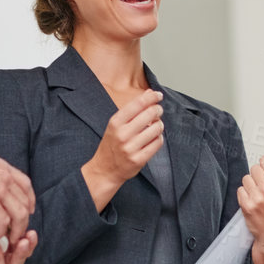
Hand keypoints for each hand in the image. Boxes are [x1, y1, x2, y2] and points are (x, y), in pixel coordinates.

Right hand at [0, 142, 35, 250]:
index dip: (30, 200)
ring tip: (10, 240)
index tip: (29, 209)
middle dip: (24, 220)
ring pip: (20, 215)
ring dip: (17, 230)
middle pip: (25, 203)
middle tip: (17, 230)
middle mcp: (6, 179)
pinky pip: (3, 222)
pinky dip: (1, 233)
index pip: (26, 185)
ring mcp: (0, 190)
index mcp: (4, 169)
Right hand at [81, 89, 163, 212]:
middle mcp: (122, 134)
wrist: (104, 170)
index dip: (151, 97)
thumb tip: (149, 93)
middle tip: (158, 111)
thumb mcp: (115, 125)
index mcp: (115, 122)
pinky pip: (157, 143)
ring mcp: (131, 148)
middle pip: (150, 114)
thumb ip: (132, 109)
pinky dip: (159, 138)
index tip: (158, 95)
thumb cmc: (111, 145)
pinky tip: (154, 138)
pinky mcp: (139, 159)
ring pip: (157, 128)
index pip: (138, 103)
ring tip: (155, 126)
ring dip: (159, 125)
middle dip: (157, 110)